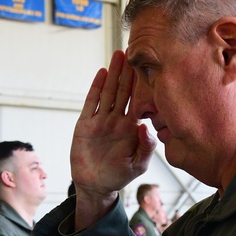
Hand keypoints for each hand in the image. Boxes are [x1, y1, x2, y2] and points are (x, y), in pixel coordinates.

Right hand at [72, 50, 156, 228]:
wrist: (95, 185)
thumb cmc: (118, 176)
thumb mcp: (138, 165)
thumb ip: (145, 147)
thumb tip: (145, 127)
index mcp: (131, 127)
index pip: (139, 101)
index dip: (143, 83)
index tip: (150, 65)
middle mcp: (117, 120)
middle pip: (124, 90)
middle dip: (129, 71)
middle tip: (135, 49)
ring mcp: (101, 121)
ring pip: (109, 92)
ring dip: (114, 73)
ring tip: (119, 54)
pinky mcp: (85, 125)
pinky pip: (91, 103)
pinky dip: (96, 88)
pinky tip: (102, 73)